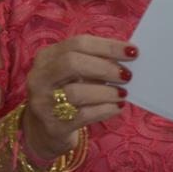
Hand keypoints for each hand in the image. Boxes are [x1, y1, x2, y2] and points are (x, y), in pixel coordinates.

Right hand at [20, 34, 136, 158]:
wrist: (44, 129)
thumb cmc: (66, 92)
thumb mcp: (73, 73)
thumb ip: (94, 61)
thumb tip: (127, 56)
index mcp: (47, 56)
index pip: (78, 43)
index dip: (107, 46)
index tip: (132, 52)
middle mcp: (40, 77)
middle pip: (72, 63)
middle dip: (105, 68)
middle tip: (127, 75)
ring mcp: (43, 102)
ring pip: (77, 92)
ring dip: (106, 92)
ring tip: (123, 94)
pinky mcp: (53, 125)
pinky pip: (83, 115)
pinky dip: (105, 110)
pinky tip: (117, 107)